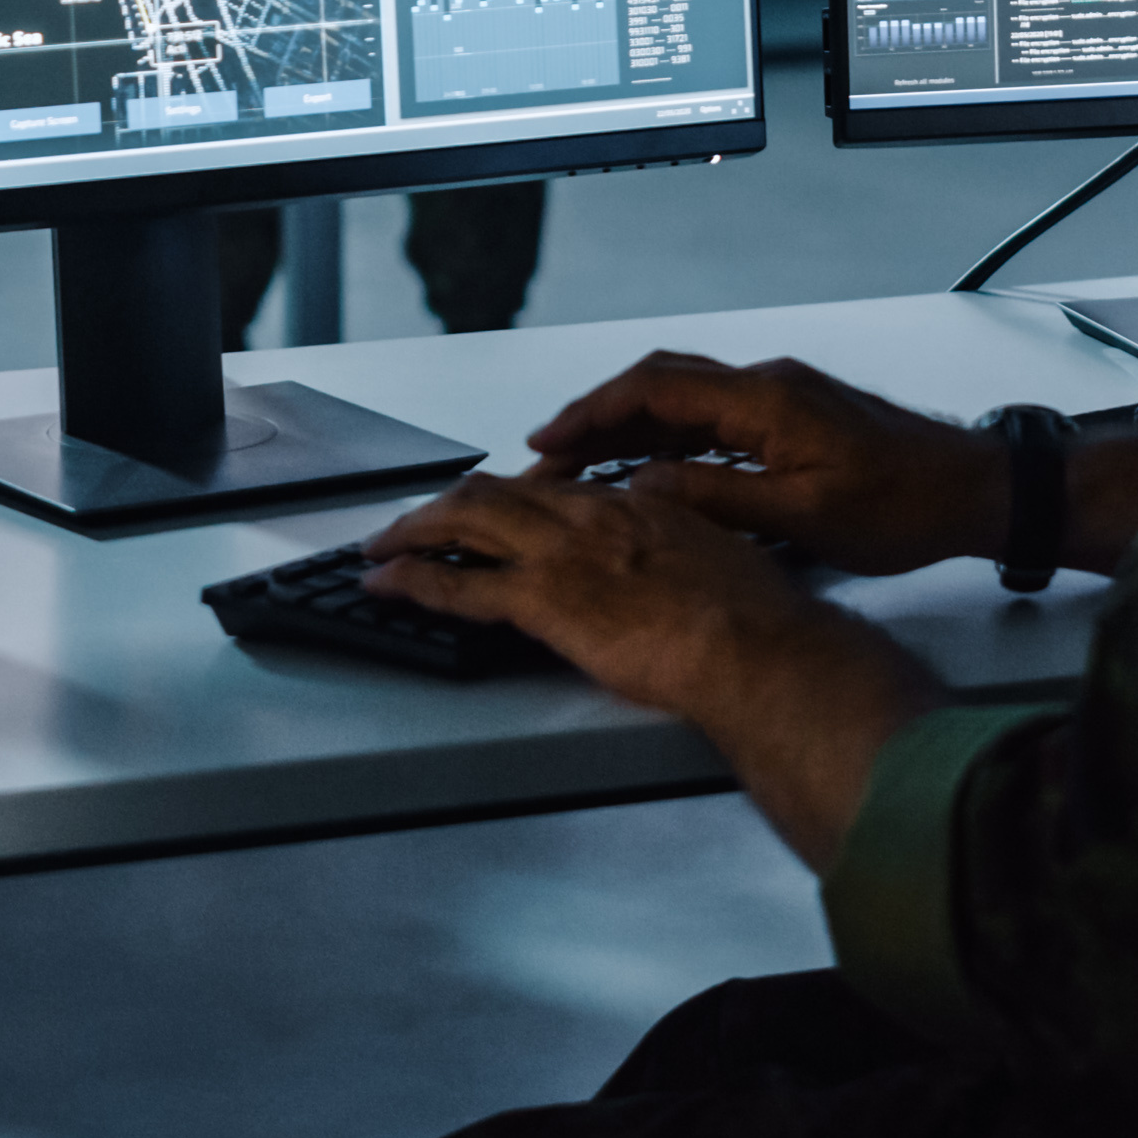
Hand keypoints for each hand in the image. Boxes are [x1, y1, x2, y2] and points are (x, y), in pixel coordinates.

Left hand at [358, 473, 847, 716]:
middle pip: (494, 492)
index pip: (554, 489)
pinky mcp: (543, 600)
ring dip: (413, 531)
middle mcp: (589, 516)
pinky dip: (412, 579)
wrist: (756, 648)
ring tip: (382, 546)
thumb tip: (683, 564)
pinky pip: (457, 583)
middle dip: (444, 505)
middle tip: (415, 522)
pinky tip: (387, 583)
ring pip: (463, 521)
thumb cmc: (756, 617)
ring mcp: (562, 554)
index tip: (494, 508)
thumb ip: (689, 549)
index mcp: (635, 504)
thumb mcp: (726, 558)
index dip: (512, 497)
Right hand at [527, 352, 996, 574]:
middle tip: (550, 457)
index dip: (594, 412)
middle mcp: (769, 386)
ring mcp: (782, 399)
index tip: (549, 439)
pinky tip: (650, 472)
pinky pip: (714, 418)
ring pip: (685, 401)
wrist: (974, 490)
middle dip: (599, 419)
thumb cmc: (907, 506)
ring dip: (632, 431)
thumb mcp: (807, 518)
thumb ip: (720, 498)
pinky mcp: (793, 418)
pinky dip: (671, 440)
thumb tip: (646, 486)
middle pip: (662, 385)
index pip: (657, 387)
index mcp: (767, 400)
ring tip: (584, 471)